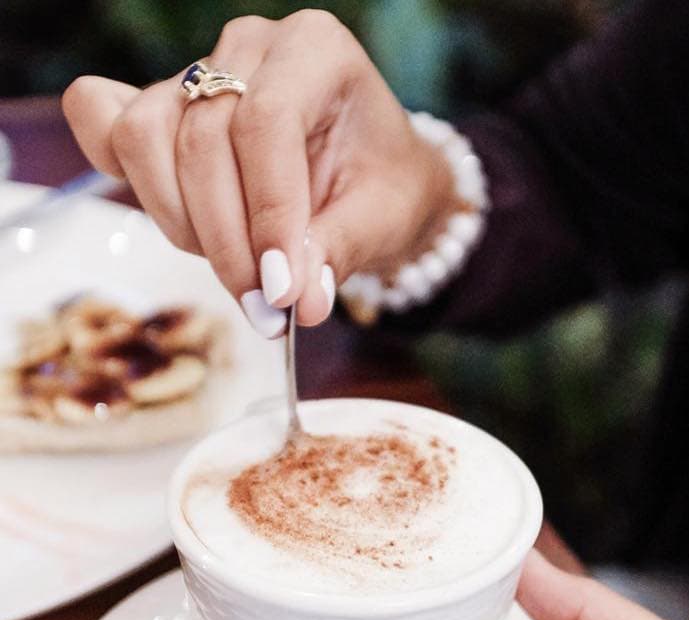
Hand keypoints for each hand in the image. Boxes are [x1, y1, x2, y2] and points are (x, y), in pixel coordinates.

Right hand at [62, 11, 453, 328]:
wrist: (374, 177)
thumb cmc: (384, 188)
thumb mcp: (382, 221)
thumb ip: (337, 254)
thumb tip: (298, 302)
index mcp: (316, 51)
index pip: (266, 124)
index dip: (266, 215)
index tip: (279, 291)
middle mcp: (251, 48)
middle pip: (200, 139)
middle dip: (226, 240)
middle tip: (262, 304)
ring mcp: (198, 73)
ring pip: (146, 139)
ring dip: (182, 224)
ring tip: (236, 269)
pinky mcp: (163, 107)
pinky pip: (105, 124)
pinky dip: (128, 179)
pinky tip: (176, 222)